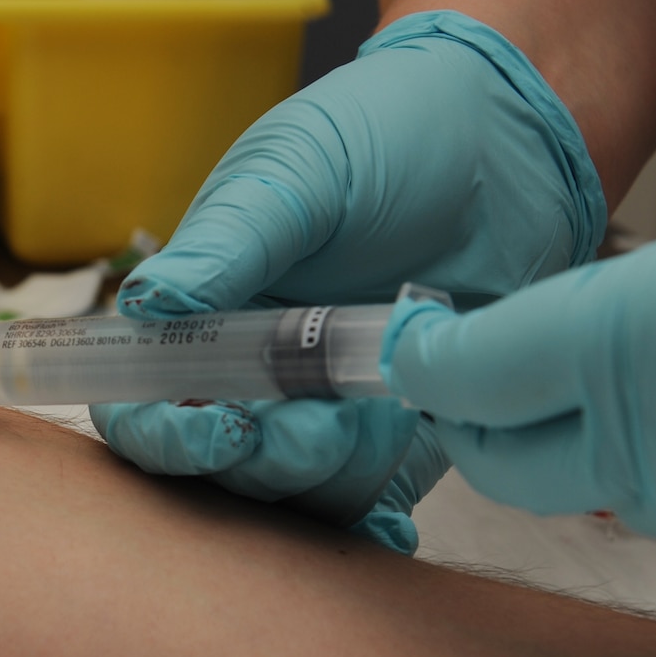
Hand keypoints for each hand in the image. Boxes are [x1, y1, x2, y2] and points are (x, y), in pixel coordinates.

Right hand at [97, 10, 604, 548]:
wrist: (510, 133)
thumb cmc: (386, 130)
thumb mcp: (297, 171)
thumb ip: (227, 243)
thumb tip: (145, 304)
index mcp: (208, 316)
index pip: (145, 402)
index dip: (164, 433)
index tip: (221, 426)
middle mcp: (259, 376)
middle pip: (220, 466)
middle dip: (264, 462)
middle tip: (322, 424)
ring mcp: (332, 411)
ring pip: (296, 496)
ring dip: (327, 479)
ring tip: (383, 417)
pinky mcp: (405, 436)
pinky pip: (373, 504)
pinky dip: (373, 526)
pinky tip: (393, 523)